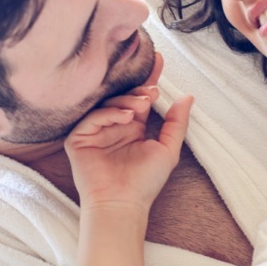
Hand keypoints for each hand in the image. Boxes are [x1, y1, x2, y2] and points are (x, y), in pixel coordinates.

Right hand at [64, 53, 193, 211]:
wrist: (123, 204)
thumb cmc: (145, 183)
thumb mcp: (168, 149)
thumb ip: (176, 123)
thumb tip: (188, 97)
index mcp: (132, 127)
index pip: (139, 98)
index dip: (148, 80)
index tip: (159, 61)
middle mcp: (113, 126)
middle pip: (122, 97)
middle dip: (138, 90)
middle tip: (152, 91)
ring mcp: (95, 132)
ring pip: (107, 104)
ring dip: (126, 101)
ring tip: (142, 104)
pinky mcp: (78, 138)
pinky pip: (91, 118)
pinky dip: (109, 113)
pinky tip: (126, 117)